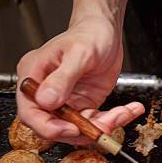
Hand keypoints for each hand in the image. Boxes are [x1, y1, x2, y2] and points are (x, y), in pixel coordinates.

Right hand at [16, 17, 144, 143]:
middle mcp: (46, 92)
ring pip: (78, 127)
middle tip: (105, 126)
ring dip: (102, 126)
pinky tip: (131, 110)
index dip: (49, 127)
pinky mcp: (83, 104)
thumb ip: (62, 79)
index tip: (71, 129)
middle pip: (54, 125)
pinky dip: (114, 119)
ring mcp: (65, 100)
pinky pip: (95, 120)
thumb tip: (46, 101)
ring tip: (124, 113)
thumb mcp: (79, 54)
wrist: (106, 32)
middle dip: (81, 130)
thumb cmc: (89, 35)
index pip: (30, 112)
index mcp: (34, 77)